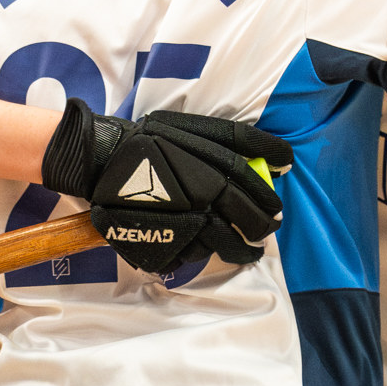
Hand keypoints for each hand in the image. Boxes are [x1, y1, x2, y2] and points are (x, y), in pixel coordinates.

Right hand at [41, 101, 293, 273]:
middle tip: (264, 233)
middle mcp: (204, 203)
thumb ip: (241, 142)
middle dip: (260, 231)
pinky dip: (197, 250)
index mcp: (215, 173)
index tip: (277, 210)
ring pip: (221, 246)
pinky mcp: (163, 248)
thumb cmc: (153, 140)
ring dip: (236, 249)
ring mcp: (184, 229)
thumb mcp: (197, 128)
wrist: (102, 161)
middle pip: (247, 226)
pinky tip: (199, 243)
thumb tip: (284, 160)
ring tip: (244, 249)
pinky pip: (190, 256)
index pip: (258, 195)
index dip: (270, 204)